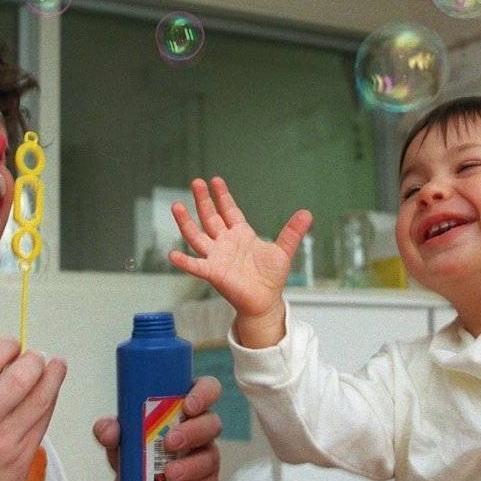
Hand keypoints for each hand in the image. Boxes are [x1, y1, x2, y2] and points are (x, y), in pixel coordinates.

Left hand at [92, 375, 222, 480]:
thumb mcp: (118, 437)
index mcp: (184, 405)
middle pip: (212, 423)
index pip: (207, 388)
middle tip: (169, 443)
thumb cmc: (134, 446)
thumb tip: (108, 431)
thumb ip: (109, 429)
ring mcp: (206, 454)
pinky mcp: (206, 479)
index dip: (204, 394)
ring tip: (169, 473)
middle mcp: (200, 427)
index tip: (187, 406)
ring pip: (211, 456)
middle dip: (194, 432)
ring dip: (192, 465)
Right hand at [170, 177, 311, 319]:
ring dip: (186, 222)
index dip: (222, 196)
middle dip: (203, 200)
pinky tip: (172, 255)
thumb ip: (292, 232)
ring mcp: (217, 257)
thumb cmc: (271, 277)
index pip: (229, 210)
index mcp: (241, 234)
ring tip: (176, 206)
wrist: (265, 301)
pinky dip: (184, 262)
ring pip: (197, 236)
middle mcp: (225, 242)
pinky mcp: (213, 273)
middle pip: (210, 217)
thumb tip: (307, 213)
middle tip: (196, 182)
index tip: (215, 180)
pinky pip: (196, 266)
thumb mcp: (283, 251)